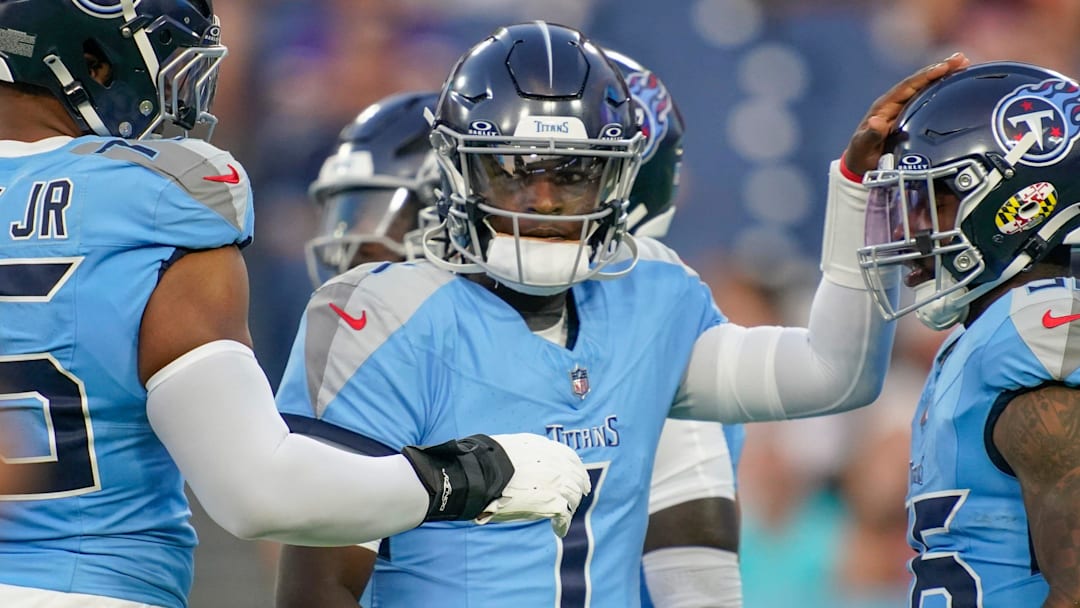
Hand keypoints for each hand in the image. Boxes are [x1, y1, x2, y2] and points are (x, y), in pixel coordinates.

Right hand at [474, 433, 589, 536]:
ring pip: (573, 497)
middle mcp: (556, 464)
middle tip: (579, 497)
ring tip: (564, 515)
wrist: (482, 474)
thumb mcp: (513, 445)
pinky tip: (559, 530)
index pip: (570, 458)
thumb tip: (524, 457)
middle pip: (576, 478)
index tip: (578, 476)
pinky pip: (565, 517)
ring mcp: (557, 484)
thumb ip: (527, 452)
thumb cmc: (488, 460)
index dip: (576, 469)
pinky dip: (563, 524)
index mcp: (546, 449)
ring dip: (569, 506)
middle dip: (578, 488)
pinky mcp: (553, 503)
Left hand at [844, 52, 970, 177]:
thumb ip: (870, 136)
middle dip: (940, 69)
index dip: (925, 76)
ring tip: (965, 64)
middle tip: (962, 59)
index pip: (908, 86)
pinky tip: (958, 84)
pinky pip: (928, 99)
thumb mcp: (863, 146)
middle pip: (920, 82)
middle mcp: (895, 103)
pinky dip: (943, 90)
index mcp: (885, 106)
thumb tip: (876, 122)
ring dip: (945, 76)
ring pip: (926, 88)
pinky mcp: (911, 115)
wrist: (862, 164)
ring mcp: (904, 108)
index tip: (944, 67)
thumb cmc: (861, 155)